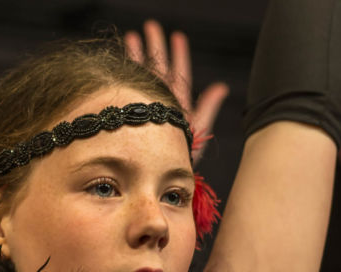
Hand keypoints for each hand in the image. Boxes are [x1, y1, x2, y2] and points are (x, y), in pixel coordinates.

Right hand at [124, 20, 228, 163]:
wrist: (157, 175)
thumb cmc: (180, 157)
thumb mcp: (198, 129)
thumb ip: (207, 107)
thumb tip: (221, 86)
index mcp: (177, 103)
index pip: (178, 73)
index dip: (178, 54)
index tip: (176, 36)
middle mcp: (160, 104)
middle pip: (157, 69)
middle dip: (153, 47)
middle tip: (148, 27)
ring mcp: (144, 109)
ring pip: (141, 76)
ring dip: (137, 56)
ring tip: (131, 36)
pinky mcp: (130, 115)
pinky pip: (126, 90)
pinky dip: (124, 74)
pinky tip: (119, 61)